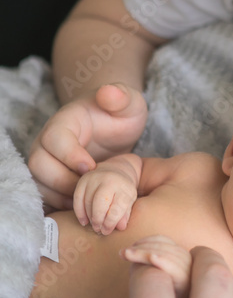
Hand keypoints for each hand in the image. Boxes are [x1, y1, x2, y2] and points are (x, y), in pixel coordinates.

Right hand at [28, 83, 147, 209]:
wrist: (114, 127)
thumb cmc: (121, 114)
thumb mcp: (130, 103)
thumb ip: (122, 96)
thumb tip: (108, 92)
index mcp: (66, 120)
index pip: (54, 137)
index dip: (69, 155)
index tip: (91, 167)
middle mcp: (49, 140)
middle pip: (38, 163)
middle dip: (62, 180)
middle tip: (90, 187)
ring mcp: (47, 159)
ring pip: (38, 181)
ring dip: (60, 195)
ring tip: (87, 199)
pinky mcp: (50, 176)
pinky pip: (44, 194)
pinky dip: (59, 203)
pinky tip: (83, 205)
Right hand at [73, 156, 139, 233]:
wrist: (116, 170)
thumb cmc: (123, 190)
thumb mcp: (129, 201)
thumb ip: (125, 214)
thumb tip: (120, 227)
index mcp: (124, 186)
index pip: (116, 207)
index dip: (110, 223)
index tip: (107, 231)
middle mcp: (108, 179)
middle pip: (99, 203)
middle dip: (98, 220)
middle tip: (99, 230)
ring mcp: (94, 178)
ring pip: (87, 202)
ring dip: (90, 217)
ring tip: (95, 226)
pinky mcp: (82, 180)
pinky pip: (77, 199)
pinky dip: (79, 212)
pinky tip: (84, 221)